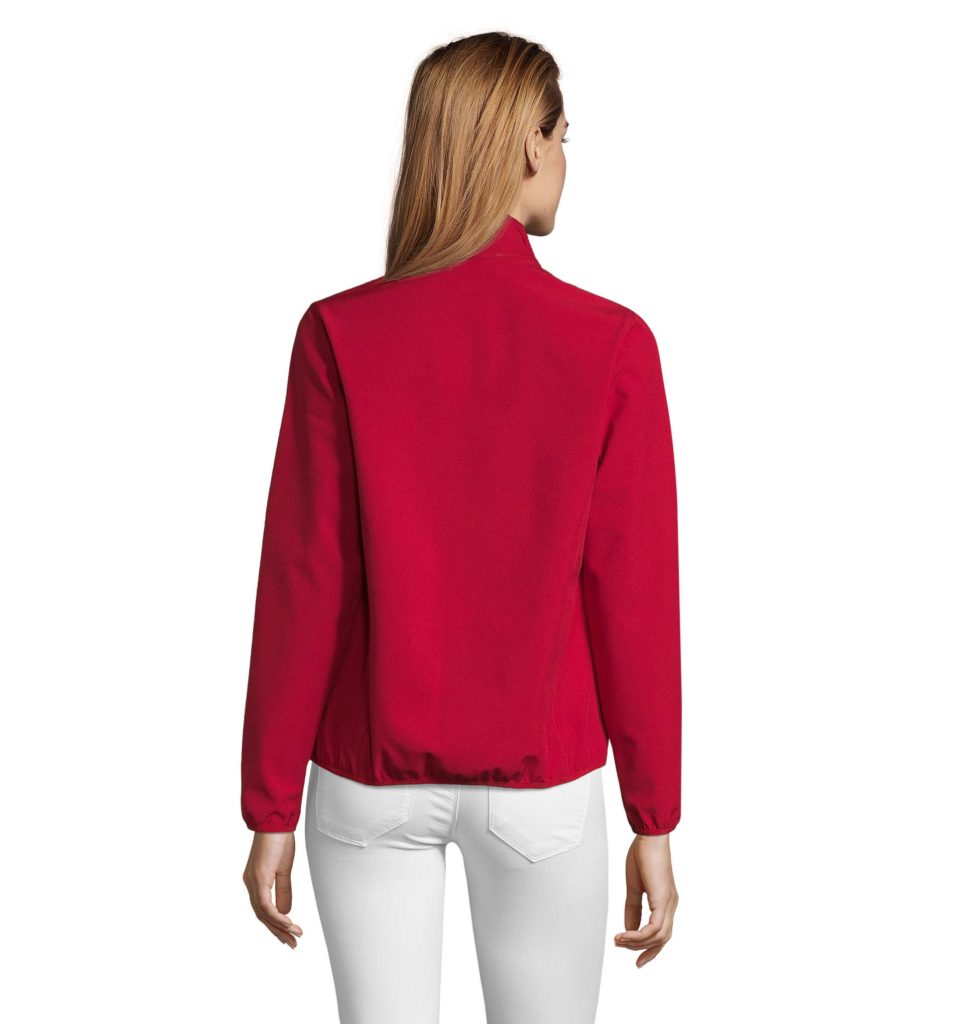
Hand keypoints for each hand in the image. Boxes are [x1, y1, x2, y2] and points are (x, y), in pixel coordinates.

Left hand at [242, 831, 303, 947]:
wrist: (275, 822)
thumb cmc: (280, 841)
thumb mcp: (284, 870)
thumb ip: (283, 891)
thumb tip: (285, 911)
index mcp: (255, 882)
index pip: (263, 910)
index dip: (276, 925)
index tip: (289, 935)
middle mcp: (250, 884)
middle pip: (262, 916)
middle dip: (278, 932)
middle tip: (293, 944)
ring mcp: (253, 882)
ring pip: (263, 914)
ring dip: (280, 927)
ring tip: (295, 936)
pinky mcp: (258, 878)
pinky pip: (266, 905)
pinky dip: (277, 917)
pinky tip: (289, 923)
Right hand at [613, 833, 677, 967]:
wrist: (649, 837)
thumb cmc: (642, 856)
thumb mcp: (634, 887)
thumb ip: (632, 909)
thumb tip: (629, 930)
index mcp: (666, 902)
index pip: (661, 934)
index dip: (649, 950)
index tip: (636, 960)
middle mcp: (671, 905)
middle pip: (661, 939)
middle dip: (642, 949)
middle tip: (621, 948)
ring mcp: (669, 903)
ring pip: (659, 937)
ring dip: (637, 943)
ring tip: (619, 940)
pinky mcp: (663, 899)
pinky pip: (654, 927)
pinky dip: (638, 935)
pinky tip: (624, 934)